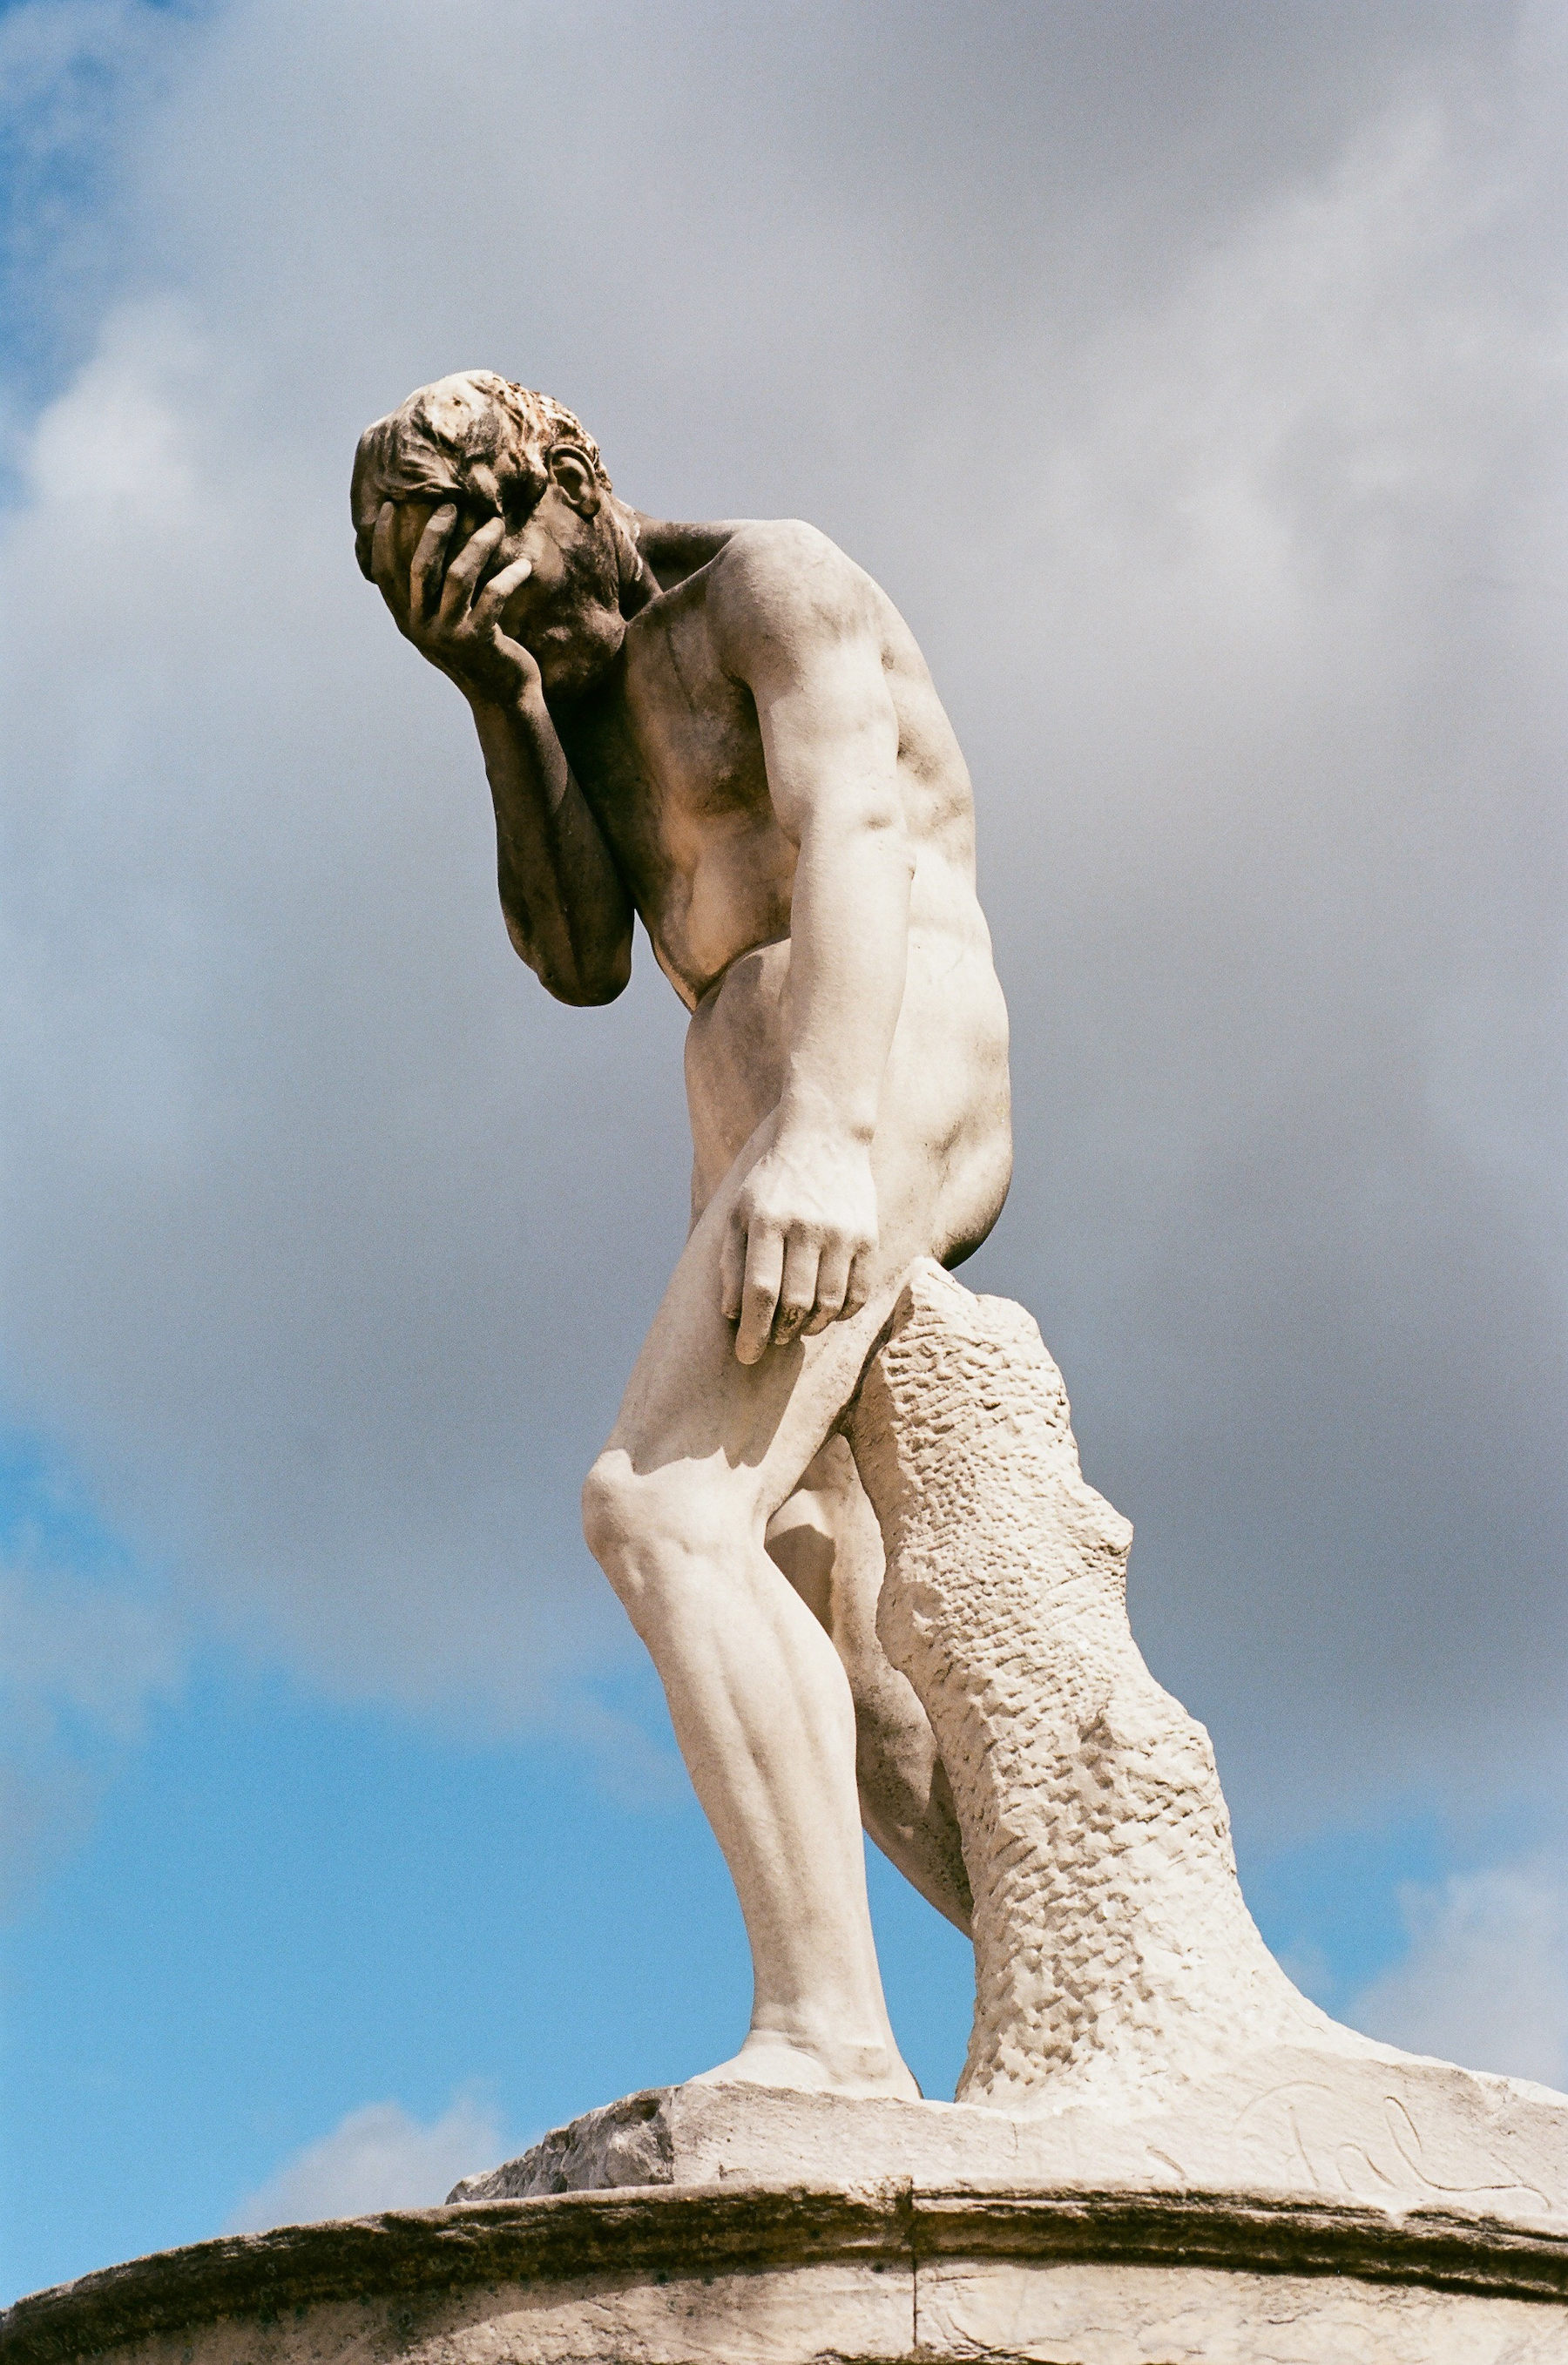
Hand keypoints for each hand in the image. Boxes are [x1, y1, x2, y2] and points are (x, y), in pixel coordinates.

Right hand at [370, 500, 538, 705]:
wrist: (502, 697)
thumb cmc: (476, 652)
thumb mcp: (444, 625)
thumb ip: (429, 597)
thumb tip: (427, 544)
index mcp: (407, 621)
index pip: (386, 575)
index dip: (383, 540)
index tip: (391, 507)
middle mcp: (421, 628)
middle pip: (421, 568)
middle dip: (435, 531)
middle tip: (451, 505)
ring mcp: (448, 635)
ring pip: (459, 576)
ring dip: (479, 544)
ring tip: (496, 524)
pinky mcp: (478, 641)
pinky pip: (494, 596)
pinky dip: (510, 576)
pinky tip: (523, 566)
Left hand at [721, 1129, 877, 1364]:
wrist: (825, 1135)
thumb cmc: (772, 1180)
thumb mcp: (739, 1210)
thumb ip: (730, 1261)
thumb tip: (731, 1314)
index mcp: (767, 1220)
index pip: (761, 1290)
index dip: (753, 1331)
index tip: (746, 1357)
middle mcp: (806, 1227)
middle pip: (795, 1303)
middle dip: (780, 1333)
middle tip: (771, 1341)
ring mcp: (842, 1232)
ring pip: (829, 1305)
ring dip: (809, 1327)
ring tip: (795, 1327)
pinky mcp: (868, 1237)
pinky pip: (857, 1294)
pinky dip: (841, 1314)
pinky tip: (826, 1313)